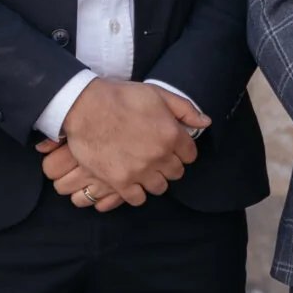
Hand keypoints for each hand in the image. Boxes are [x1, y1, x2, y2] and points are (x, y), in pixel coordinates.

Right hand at [40, 80, 205, 206]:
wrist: (85, 106)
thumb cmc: (121, 97)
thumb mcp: (158, 94)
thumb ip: (185, 109)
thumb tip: (206, 122)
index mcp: (172, 135)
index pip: (190, 155)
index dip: (181, 151)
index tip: (171, 148)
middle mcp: (160, 156)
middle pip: (176, 173)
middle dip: (169, 165)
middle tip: (156, 158)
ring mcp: (140, 171)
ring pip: (159, 187)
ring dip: (154, 180)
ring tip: (144, 170)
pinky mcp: (120, 182)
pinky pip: (138, 199)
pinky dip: (136, 193)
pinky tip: (131, 182)